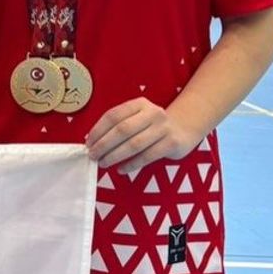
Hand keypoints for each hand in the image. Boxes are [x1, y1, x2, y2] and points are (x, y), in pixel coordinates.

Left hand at [86, 98, 202, 174]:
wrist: (184, 128)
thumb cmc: (151, 125)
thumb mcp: (137, 117)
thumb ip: (118, 125)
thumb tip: (93, 141)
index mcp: (139, 104)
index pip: (113, 116)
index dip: (98, 130)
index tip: (88, 143)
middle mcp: (153, 113)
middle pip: (122, 130)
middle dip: (104, 145)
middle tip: (93, 155)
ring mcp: (163, 128)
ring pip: (134, 144)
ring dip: (115, 156)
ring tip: (103, 163)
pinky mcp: (172, 143)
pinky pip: (147, 156)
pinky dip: (131, 164)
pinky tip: (121, 169)